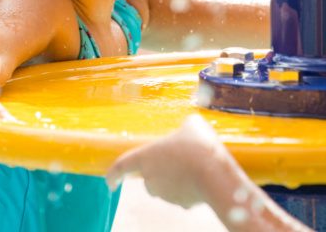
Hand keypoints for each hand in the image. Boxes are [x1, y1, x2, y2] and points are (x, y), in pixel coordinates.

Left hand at [105, 114, 230, 207]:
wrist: (216, 174)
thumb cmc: (199, 145)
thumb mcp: (191, 123)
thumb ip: (184, 126)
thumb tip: (189, 128)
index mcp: (146, 157)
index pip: (121, 166)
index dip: (113, 174)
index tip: (109, 182)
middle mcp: (151, 178)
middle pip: (149, 175)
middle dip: (160, 168)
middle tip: (177, 155)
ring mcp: (166, 193)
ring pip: (167, 185)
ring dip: (176, 176)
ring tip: (195, 163)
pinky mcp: (182, 203)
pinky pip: (183, 194)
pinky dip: (190, 186)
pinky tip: (203, 176)